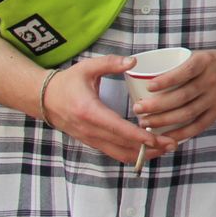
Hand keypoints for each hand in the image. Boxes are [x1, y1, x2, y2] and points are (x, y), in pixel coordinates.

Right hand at [42, 54, 173, 165]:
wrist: (43, 99)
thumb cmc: (67, 82)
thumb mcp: (87, 67)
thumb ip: (110, 63)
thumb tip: (133, 61)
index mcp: (89, 112)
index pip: (118, 129)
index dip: (138, 137)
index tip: (157, 139)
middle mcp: (90, 130)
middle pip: (123, 145)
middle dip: (149, 148)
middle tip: (172, 144)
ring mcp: (90, 139)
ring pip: (119, 153)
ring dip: (143, 155)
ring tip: (165, 149)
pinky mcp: (92, 142)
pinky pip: (114, 152)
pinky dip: (132, 153)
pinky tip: (148, 149)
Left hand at [131, 49, 215, 143]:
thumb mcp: (204, 56)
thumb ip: (182, 66)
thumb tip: (146, 75)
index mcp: (206, 62)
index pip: (184, 72)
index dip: (166, 80)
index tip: (148, 86)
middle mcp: (212, 80)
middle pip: (182, 96)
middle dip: (157, 105)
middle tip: (137, 108)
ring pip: (187, 113)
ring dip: (164, 120)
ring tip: (144, 122)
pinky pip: (198, 125)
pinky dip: (180, 133)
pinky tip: (165, 136)